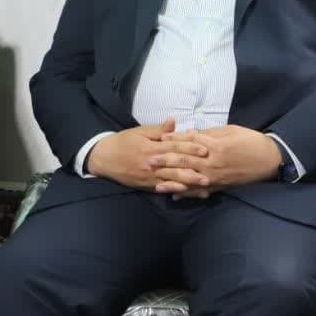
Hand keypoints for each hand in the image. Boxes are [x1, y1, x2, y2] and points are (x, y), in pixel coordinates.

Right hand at [86, 117, 209, 192]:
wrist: (104, 158)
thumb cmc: (123, 142)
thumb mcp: (139, 131)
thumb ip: (158, 129)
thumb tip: (173, 121)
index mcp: (151, 148)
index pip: (174, 147)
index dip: (190, 148)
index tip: (205, 149)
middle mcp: (152, 164)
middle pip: (176, 166)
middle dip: (194, 169)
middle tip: (211, 172)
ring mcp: (150, 177)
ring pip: (172, 180)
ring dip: (189, 183)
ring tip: (204, 186)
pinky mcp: (147, 186)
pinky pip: (164, 189)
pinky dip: (177, 192)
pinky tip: (188, 194)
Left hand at [149, 125, 282, 197]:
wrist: (269, 160)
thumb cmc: (251, 141)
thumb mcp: (230, 131)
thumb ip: (210, 134)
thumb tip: (191, 134)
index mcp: (215, 146)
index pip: (189, 142)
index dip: (174, 140)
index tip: (160, 138)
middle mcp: (213, 163)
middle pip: (185, 161)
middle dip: (166, 160)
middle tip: (149, 160)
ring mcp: (215, 177)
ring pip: (189, 179)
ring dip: (171, 181)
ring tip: (155, 183)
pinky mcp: (219, 186)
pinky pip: (199, 191)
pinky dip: (186, 193)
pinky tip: (174, 195)